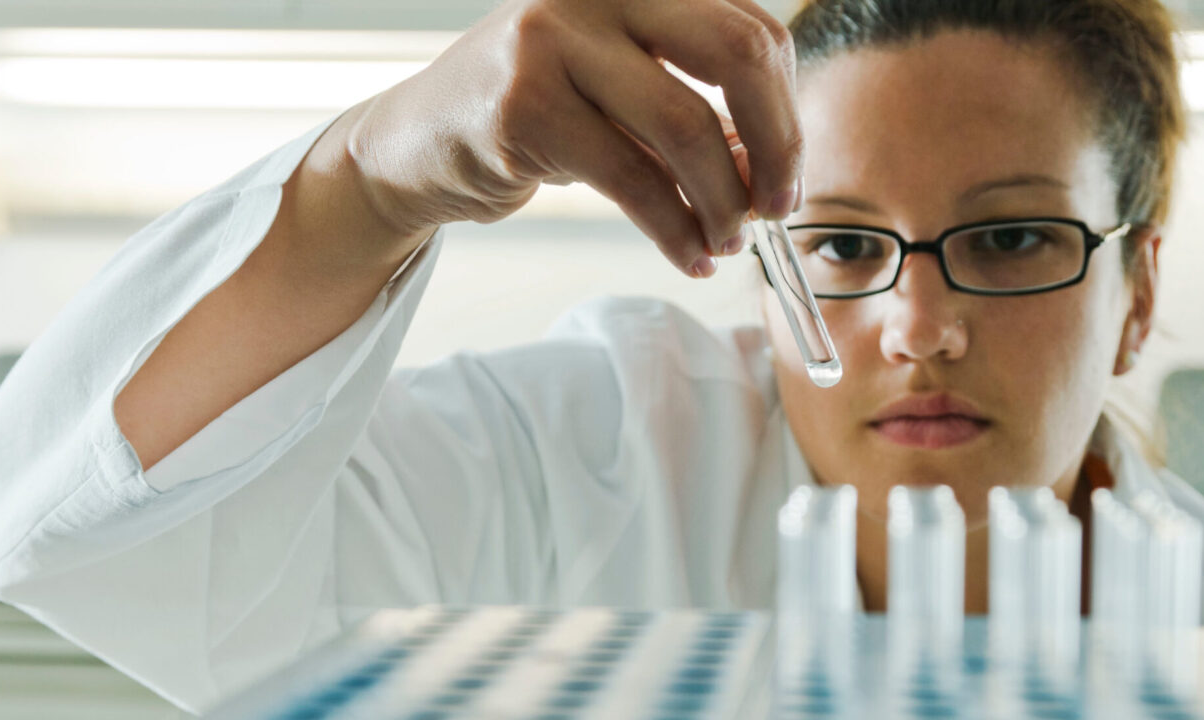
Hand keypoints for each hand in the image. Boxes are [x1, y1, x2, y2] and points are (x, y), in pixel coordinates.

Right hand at [346, 0, 803, 277]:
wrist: (417, 143)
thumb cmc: (533, 116)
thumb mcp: (618, 93)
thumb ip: (693, 109)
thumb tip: (772, 165)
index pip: (750, 29)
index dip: (786, 111)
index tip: (786, 176)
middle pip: (736, 54)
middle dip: (776, 144)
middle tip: (777, 208)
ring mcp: (554, 41)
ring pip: (687, 127)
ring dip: (722, 203)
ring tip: (725, 244)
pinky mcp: (524, 106)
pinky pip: (633, 180)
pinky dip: (674, 230)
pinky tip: (688, 255)